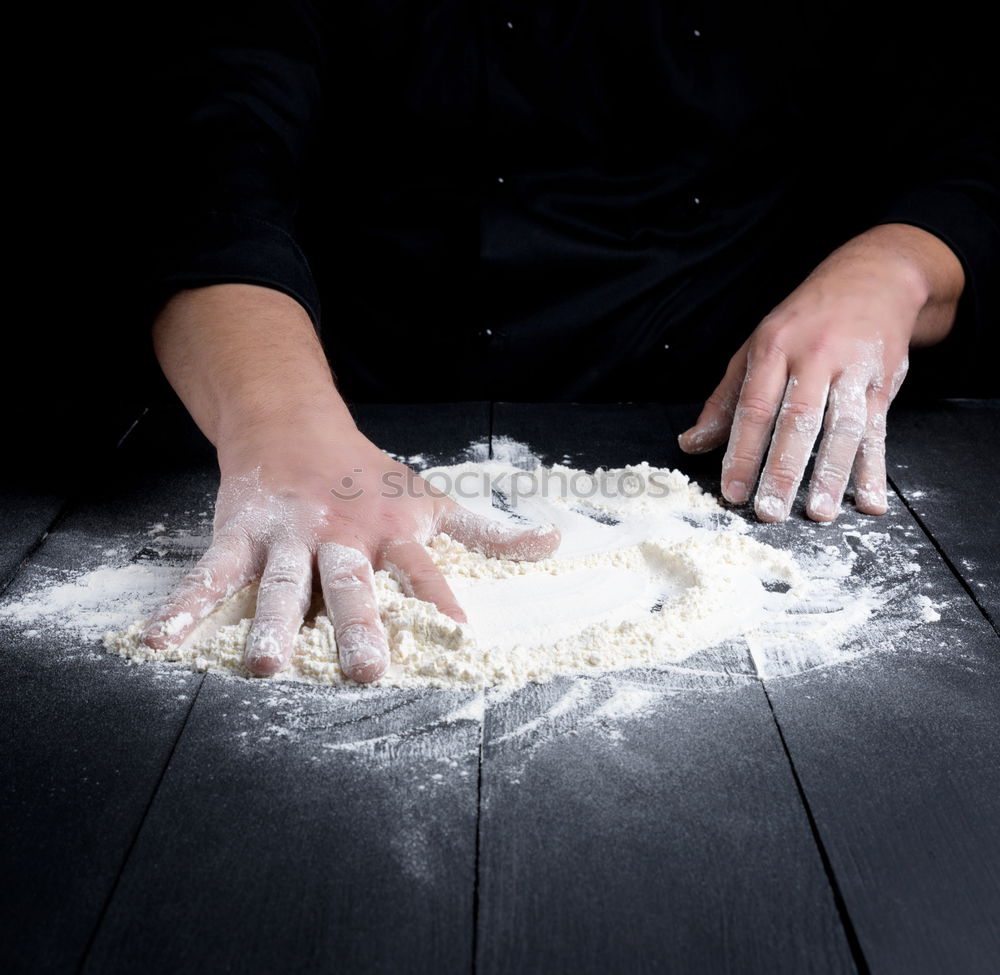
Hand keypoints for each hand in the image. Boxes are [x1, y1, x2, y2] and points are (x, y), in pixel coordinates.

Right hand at [140, 425, 559, 680]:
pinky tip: (160, 641)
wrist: (296, 426)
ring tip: (264, 665)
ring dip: (271, 623)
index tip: (457, 635)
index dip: (439, 600)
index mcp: (389, 531)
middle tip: (365, 671)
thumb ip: (488, 533)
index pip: (420, 572)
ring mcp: (286, 536)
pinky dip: (184, 607)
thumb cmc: (370, 477)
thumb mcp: (432, 500)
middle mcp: (340, 535)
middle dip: (356, 625)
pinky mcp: (239, 534)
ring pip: (279, 585)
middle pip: (350, 585)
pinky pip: (211, 576)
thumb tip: (555, 544)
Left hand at [678, 224, 963, 521]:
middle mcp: (815, 358)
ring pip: (842, 428)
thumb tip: (690, 444)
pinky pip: (878, 431)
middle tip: (770, 511)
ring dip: (830, 475)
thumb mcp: (756, 348)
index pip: (754, 407)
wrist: (873, 279)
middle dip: (782, 470)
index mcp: (774, 348)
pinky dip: (874, 469)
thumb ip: (725, 400)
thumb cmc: (804, 321)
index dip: (742, 452)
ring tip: (818, 513)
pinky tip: (870, 502)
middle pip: (798, 420)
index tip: (732, 492)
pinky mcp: (884, 383)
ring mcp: (853, 370)